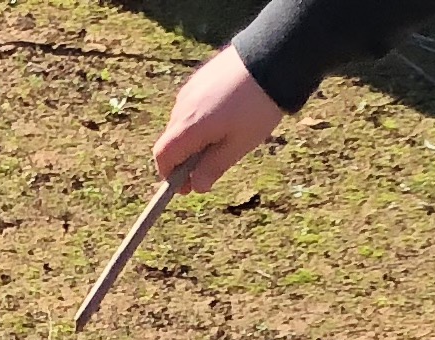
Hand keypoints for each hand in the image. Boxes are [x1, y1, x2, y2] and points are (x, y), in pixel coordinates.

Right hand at [152, 47, 284, 191]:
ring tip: (223, 138)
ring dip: (194, 137)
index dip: (170, 176)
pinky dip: (200, 118)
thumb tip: (196, 186)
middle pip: (171, 140)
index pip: (163, 157)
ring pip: (182, 122)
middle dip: (184, 159)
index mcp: (189, 127)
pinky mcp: (200, 76)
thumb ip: (214, 167)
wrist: (271, 57)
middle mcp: (182, 107)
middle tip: (209, 167)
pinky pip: (192, 105)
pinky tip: (225, 116)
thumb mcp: (239, 144)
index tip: (187, 187)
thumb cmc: (257, 107)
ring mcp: (190, 89)